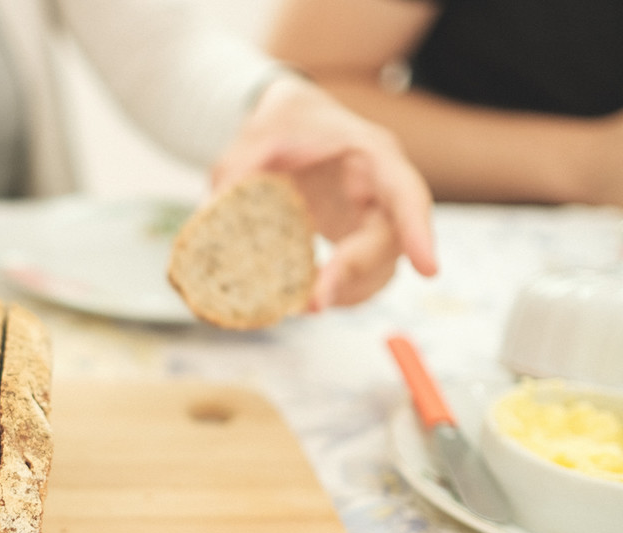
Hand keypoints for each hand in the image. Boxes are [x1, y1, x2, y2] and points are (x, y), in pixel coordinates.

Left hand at [213, 74, 437, 309]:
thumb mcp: (252, 137)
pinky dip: (339, 291)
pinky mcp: (355, 238)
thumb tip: (211, 217)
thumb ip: (236, 172)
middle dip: (354, 274)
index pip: (407, 193)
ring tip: (301, 304)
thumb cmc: (278, 122)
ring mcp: (372, 216)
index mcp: (370, 153)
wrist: (285, 120)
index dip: (419, 231)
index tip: (428, 269)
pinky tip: (306, 298)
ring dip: (347, 292)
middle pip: (389, 241)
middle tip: (313, 303)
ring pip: (379, 267)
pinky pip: (361, 274)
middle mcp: (381, 188)